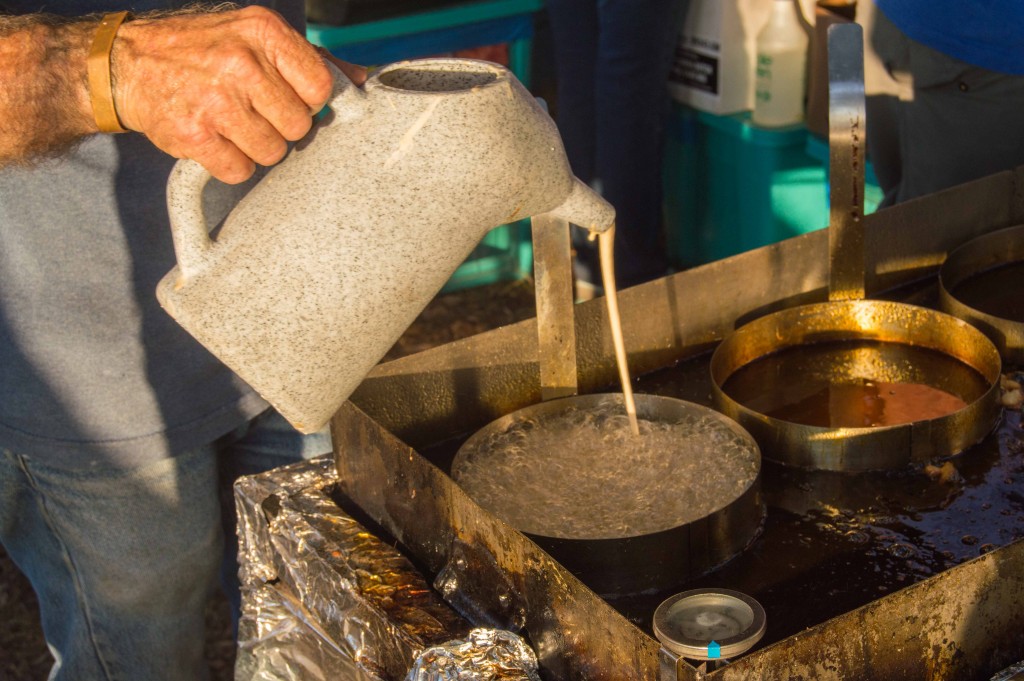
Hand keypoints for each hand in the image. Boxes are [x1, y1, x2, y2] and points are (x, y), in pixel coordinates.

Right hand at [111, 6, 365, 183]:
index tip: (285, 96)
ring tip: (230, 123)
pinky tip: (213, 139)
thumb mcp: (254, 36)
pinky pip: (239, 170)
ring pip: (272, 152)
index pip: (321, 87)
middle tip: (251, 111)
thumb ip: (310, 59)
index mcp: (263, 31)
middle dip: (279, 126)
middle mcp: (241, 62)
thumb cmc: (202, 49)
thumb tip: (361, 80)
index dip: (307, 101)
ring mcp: (216, 100)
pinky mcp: (194, 135)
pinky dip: (229, 163)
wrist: (127, 63)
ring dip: (254, 146)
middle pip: (299, 126)